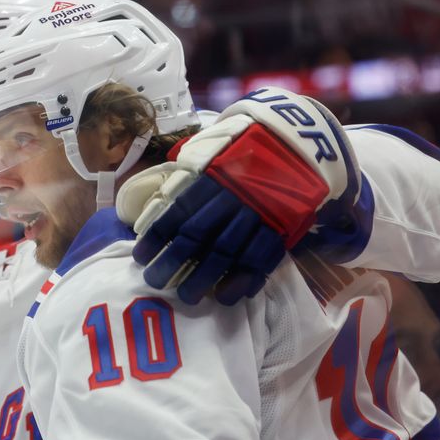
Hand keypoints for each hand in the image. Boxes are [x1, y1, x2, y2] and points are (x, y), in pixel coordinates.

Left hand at [117, 87, 359, 304]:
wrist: (299, 142)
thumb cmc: (246, 151)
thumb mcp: (214, 152)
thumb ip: (188, 174)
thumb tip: (156, 199)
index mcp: (212, 177)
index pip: (177, 211)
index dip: (157, 236)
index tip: (141, 256)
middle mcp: (232, 197)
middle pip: (197, 235)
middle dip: (173, 262)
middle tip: (154, 282)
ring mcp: (258, 214)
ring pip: (225, 252)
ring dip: (202, 278)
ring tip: (185, 297)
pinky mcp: (281, 229)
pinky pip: (260, 260)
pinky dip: (242, 280)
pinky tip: (225, 297)